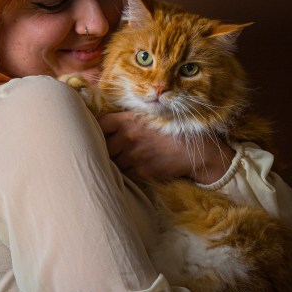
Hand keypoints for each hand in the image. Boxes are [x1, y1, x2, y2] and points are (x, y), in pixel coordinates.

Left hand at [98, 111, 234, 183]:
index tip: (98, 134)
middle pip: (103, 146)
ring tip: (121, 162)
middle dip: (104, 150)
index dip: (96, 130)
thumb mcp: (149, 117)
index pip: (100, 124)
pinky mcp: (141, 171)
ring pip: (112, 163)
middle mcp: (128, 137)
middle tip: (108, 152)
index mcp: (129, 120)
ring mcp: (134, 155)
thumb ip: (127, 120)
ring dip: (114, 164)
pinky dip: (124, 174)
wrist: (195, 150)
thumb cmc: (171, 131)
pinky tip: (131, 170)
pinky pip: (124, 175)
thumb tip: (105, 127)